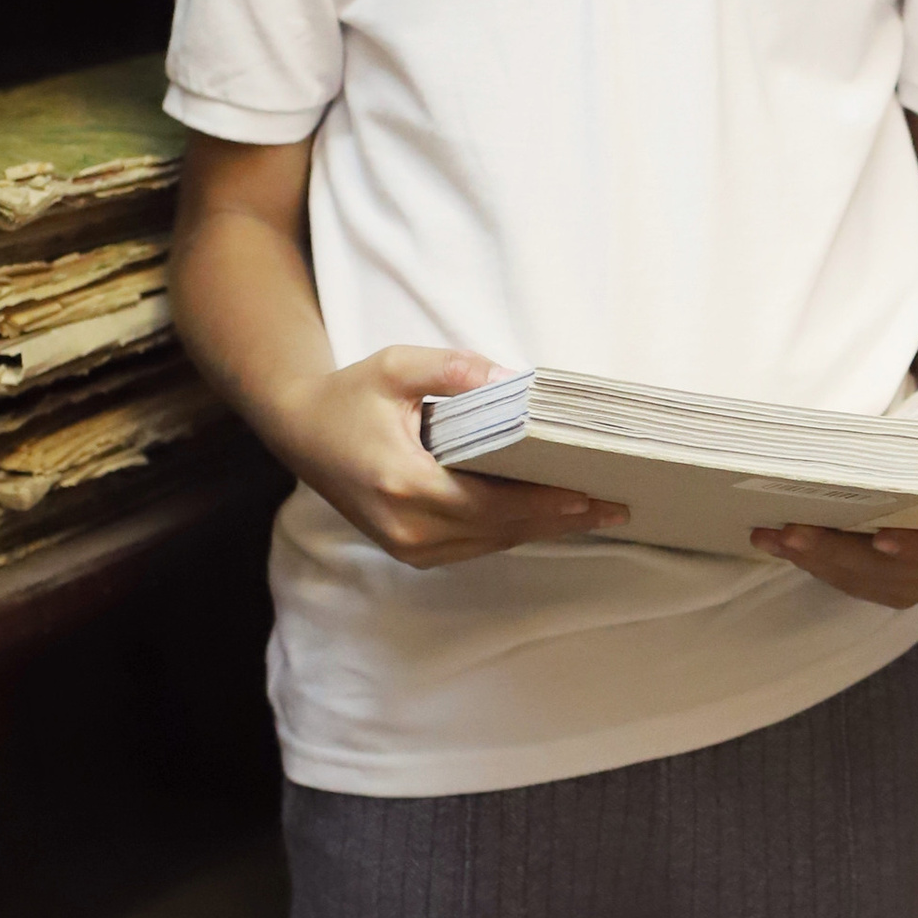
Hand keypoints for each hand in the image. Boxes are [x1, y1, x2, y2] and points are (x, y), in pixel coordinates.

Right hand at [276, 346, 629, 569]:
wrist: (301, 432)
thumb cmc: (351, 397)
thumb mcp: (396, 366)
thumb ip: (453, 370)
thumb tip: (511, 379)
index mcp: (404, 484)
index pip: (493, 504)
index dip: (546, 504)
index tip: (591, 497)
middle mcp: (408, 527)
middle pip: (502, 530)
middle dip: (560, 520)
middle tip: (615, 507)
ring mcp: (409, 546)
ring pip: (493, 543)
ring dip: (543, 529)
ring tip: (596, 512)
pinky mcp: (412, 551)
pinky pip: (476, 545)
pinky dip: (514, 530)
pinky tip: (550, 515)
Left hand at [752, 520, 917, 610]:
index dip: (913, 548)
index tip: (883, 539)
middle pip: (882, 571)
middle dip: (835, 550)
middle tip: (795, 529)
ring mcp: (903, 588)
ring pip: (852, 578)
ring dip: (808, 557)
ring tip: (771, 533)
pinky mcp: (872, 589)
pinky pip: (835, 578)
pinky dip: (803, 559)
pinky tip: (771, 540)